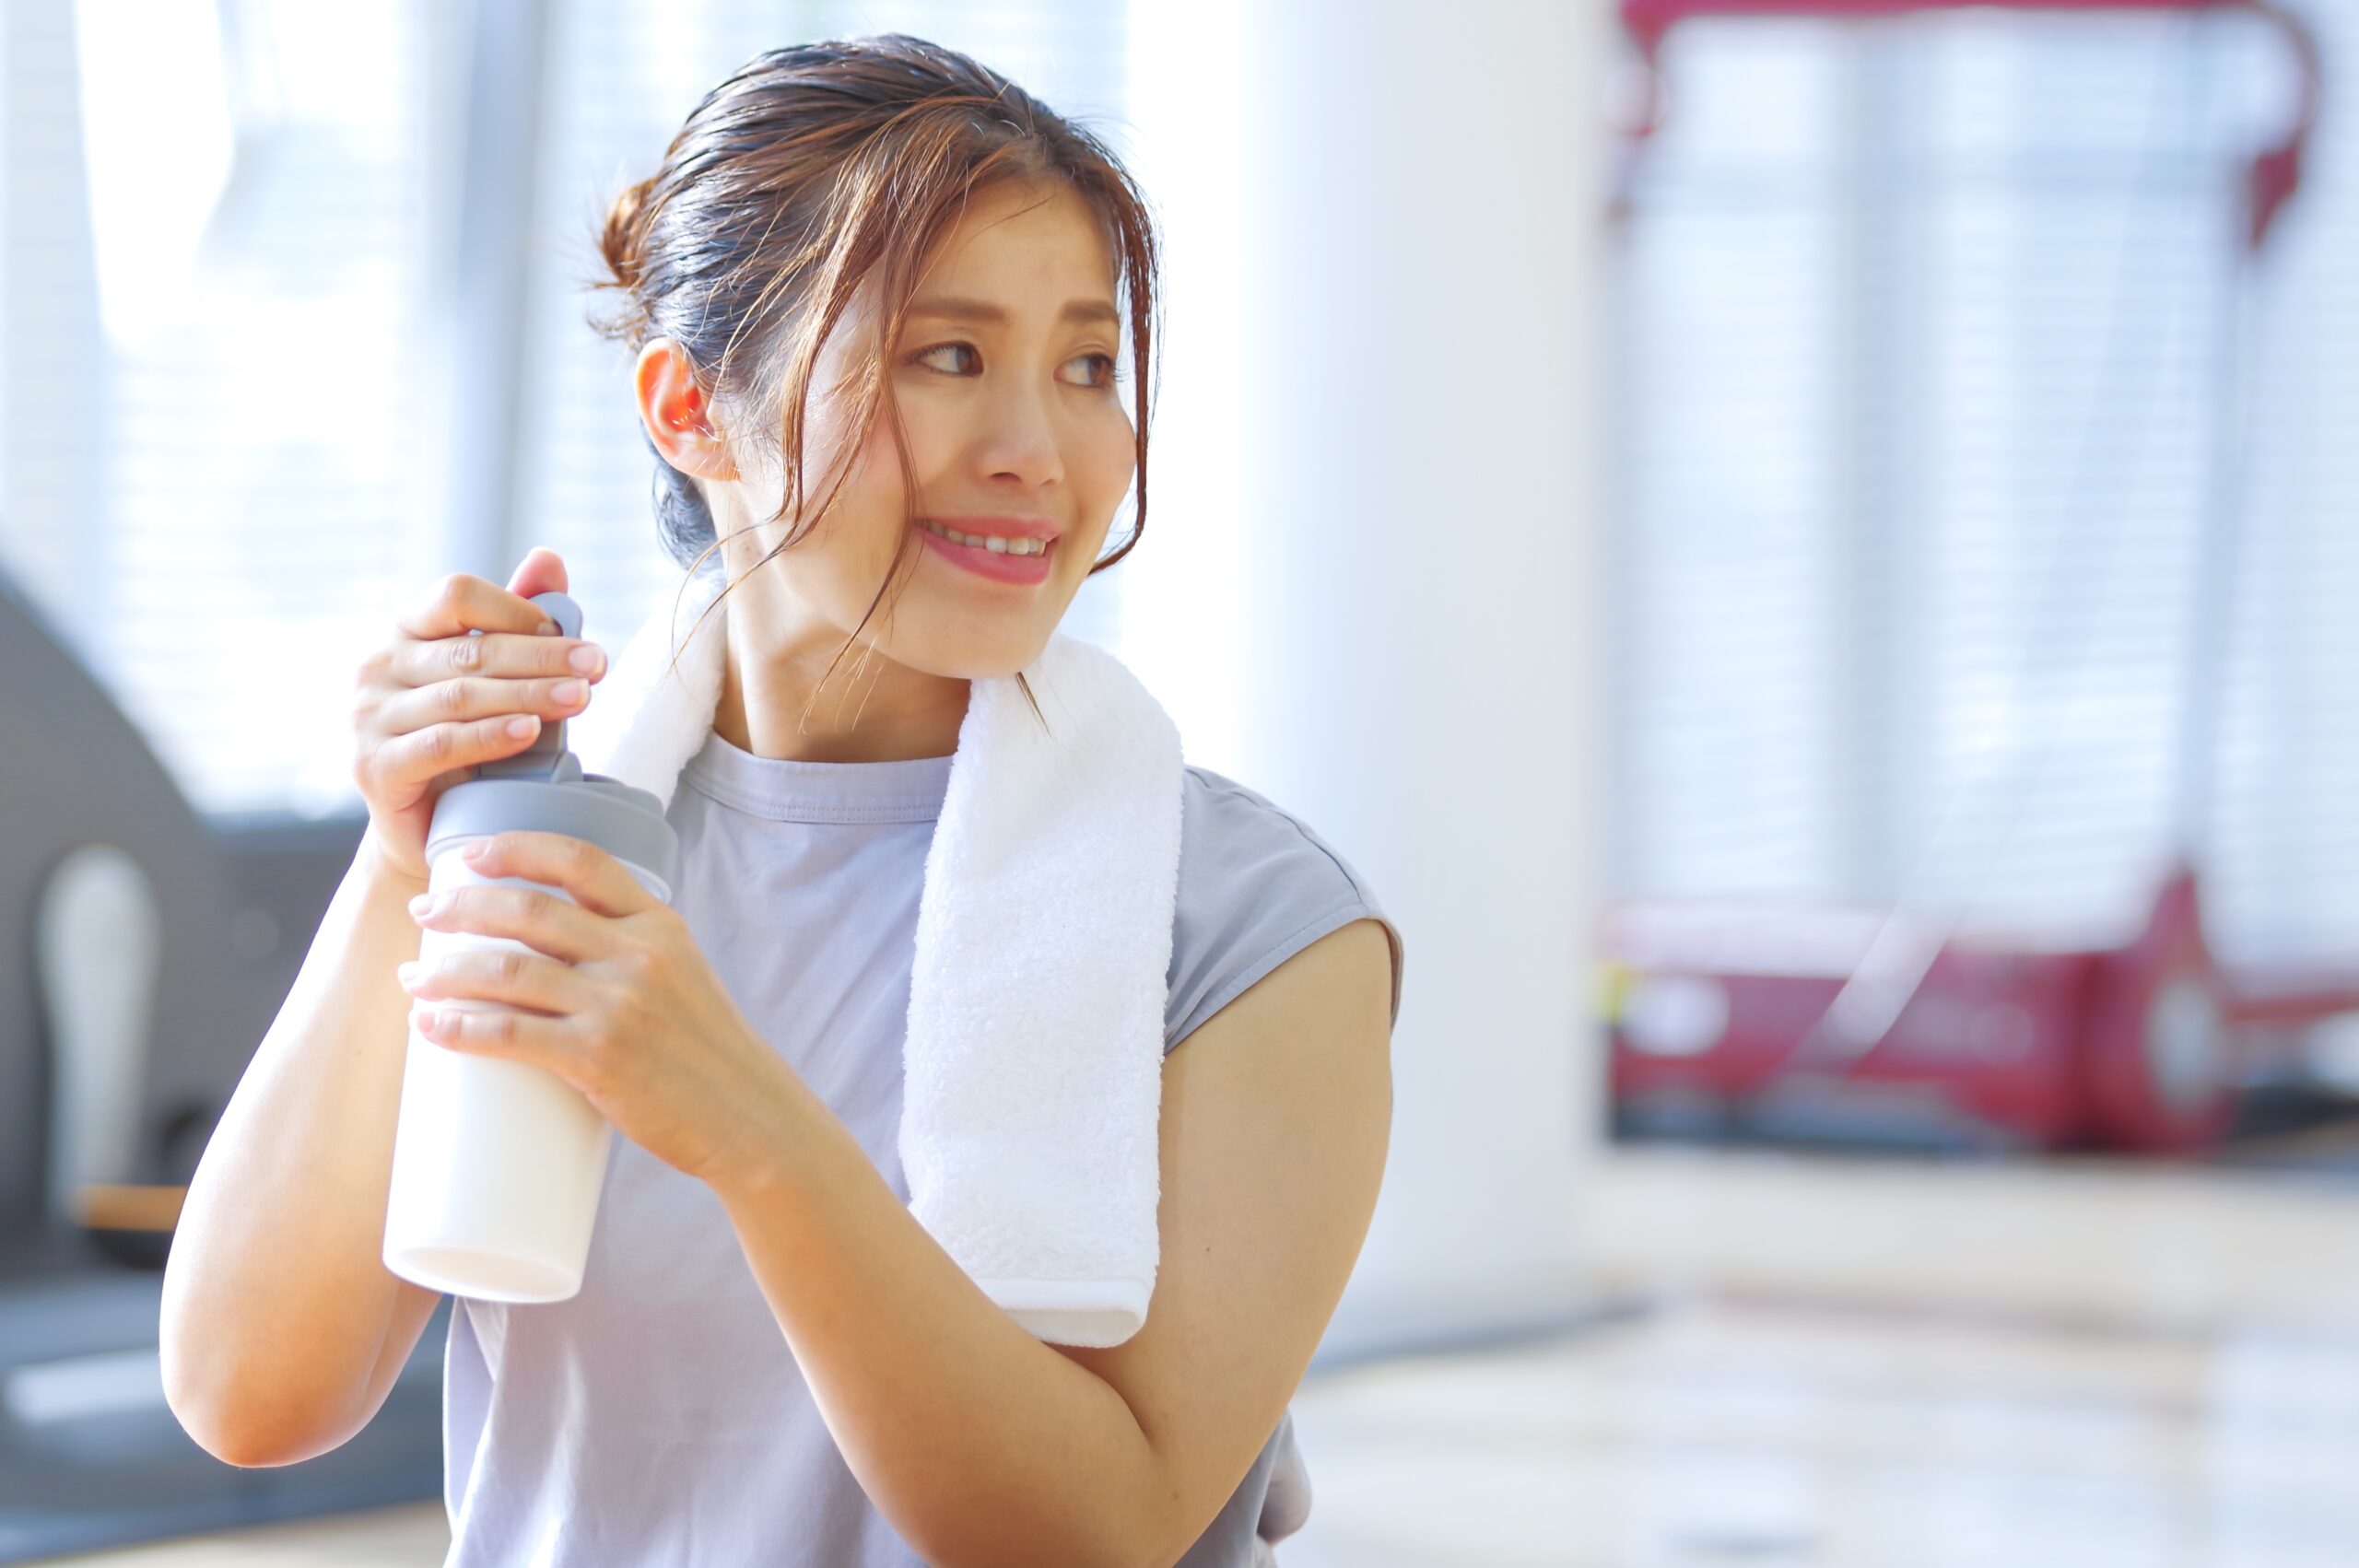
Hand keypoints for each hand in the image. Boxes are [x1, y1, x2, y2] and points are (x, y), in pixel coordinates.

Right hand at [350, 547, 608, 885]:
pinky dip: (490, 737)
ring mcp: (368, 717)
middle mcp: (377, 666)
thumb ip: (516, 620)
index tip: (572, 635)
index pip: (457, 595)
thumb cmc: (468, 741)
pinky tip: (530, 733)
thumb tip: (549, 558)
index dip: (517, 610)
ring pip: (461, 697)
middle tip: (597, 665)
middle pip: (469, 649)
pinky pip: (441, 743)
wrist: (427, 825)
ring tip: (579, 698)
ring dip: (527, 695)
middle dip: (542, 657)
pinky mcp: (374, 766)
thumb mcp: (494, 678)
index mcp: (404, 630)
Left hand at [395, 829, 797, 1188]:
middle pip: (530, 910)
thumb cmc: (706, 1053)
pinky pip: (511, 1035)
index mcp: (660, 925)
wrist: (748, 1118)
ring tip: (415, 977)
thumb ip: (628, 954)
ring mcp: (619, 1006)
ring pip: (509, 971)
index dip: (517, 847)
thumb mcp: (683, 977)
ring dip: (446, 971)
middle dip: (462, 906)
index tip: (470, 854)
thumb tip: (549, 952)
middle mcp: (639, 955)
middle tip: (424, 915)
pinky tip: (429, 1026)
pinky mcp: (599, 1059)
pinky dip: (459, 1028)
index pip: (581, 860)